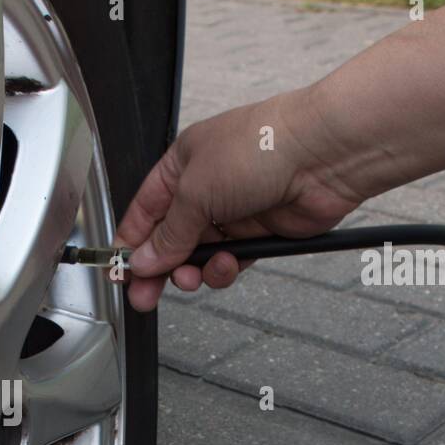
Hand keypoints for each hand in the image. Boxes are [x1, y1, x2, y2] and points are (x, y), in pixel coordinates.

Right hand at [116, 86, 362, 311]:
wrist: (323, 153)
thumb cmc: (259, 148)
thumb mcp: (195, 191)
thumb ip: (168, 234)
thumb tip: (145, 260)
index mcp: (181, 165)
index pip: (144, 211)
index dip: (131, 243)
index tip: (121, 272)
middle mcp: (205, 187)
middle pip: (170, 239)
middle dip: (158, 269)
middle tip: (145, 297)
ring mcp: (233, 210)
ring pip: (199, 255)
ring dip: (194, 271)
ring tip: (194, 276)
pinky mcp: (260, 232)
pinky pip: (231, 261)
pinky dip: (225, 269)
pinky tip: (228, 265)